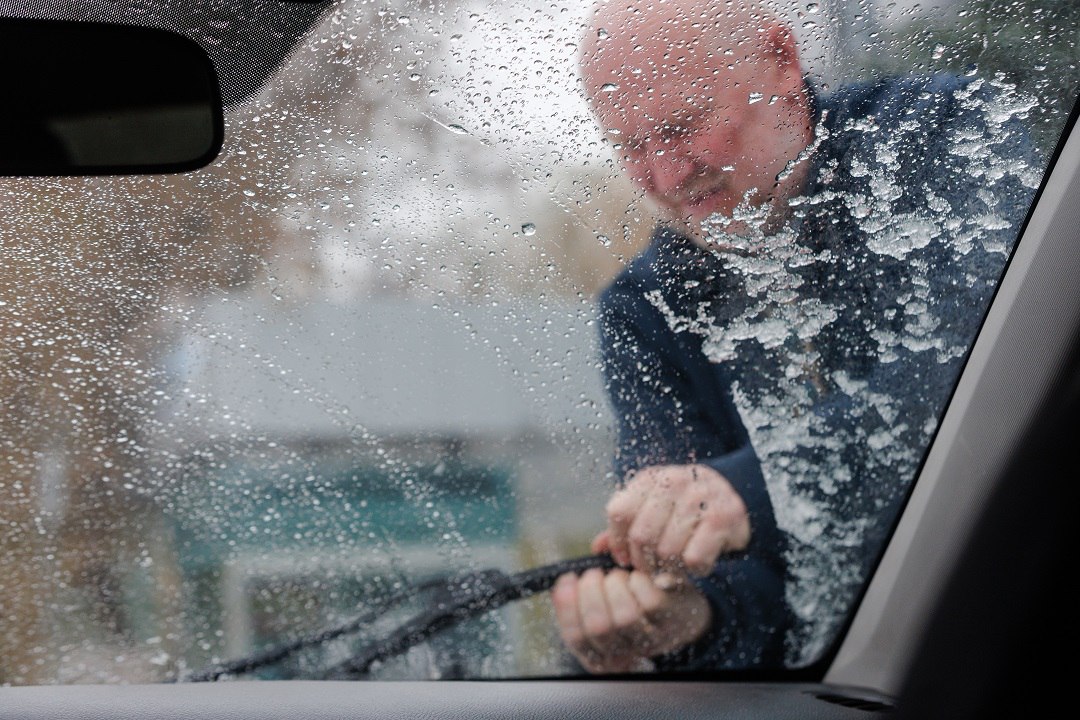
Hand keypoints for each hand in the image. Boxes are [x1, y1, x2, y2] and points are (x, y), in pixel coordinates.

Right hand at [551, 567, 710, 673]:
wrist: (680, 617)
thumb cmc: (632, 607)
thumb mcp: (603, 606)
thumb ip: (580, 592)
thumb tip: (564, 580)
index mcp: (601, 656)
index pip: (575, 636)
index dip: (567, 605)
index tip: (568, 578)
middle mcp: (625, 655)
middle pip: (598, 626)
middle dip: (591, 591)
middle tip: (594, 574)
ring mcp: (650, 640)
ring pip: (625, 616)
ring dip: (615, 585)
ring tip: (617, 576)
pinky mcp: (672, 622)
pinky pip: (650, 601)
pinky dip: (638, 581)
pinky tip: (637, 576)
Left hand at [602, 463, 749, 575]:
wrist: (732, 493)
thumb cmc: (682, 506)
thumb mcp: (652, 508)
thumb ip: (625, 526)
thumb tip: (596, 548)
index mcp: (650, 478)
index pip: (619, 512)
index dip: (617, 542)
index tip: (624, 559)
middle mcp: (673, 481)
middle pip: (642, 536)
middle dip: (643, 562)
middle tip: (652, 569)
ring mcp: (699, 496)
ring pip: (667, 550)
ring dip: (669, 567)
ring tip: (675, 566)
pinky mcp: (723, 516)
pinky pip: (694, 557)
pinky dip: (693, 569)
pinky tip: (696, 562)